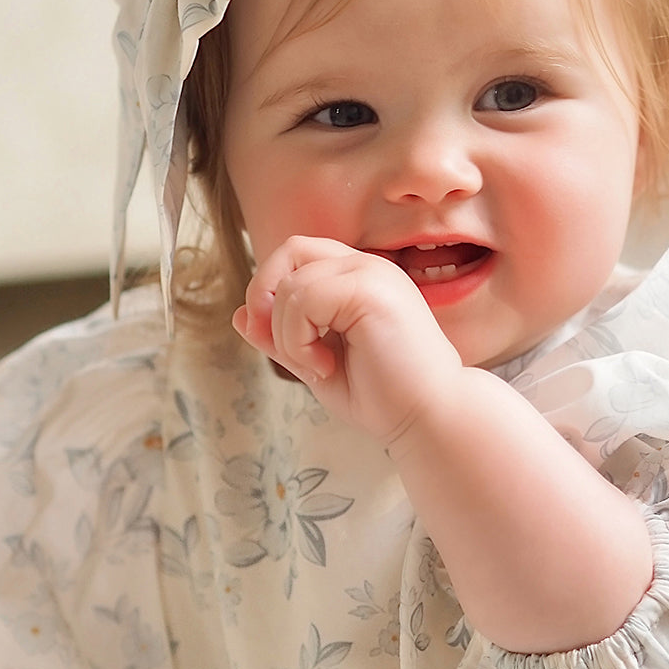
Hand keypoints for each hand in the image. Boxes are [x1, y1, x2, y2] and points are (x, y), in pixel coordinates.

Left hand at [233, 236, 463, 441]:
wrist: (430, 418)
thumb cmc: (383, 396)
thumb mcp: (315, 362)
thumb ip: (280, 337)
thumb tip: (238, 314)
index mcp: (359, 277)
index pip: (296, 255)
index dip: (269, 289)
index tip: (278, 343)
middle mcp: (367, 265)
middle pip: (290, 250)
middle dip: (266, 296)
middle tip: (281, 346)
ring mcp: (372, 273)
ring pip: (290, 284)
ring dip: (286, 334)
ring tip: (317, 366)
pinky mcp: (372, 289)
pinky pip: (303, 299)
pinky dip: (297, 339)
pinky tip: (324, 365)